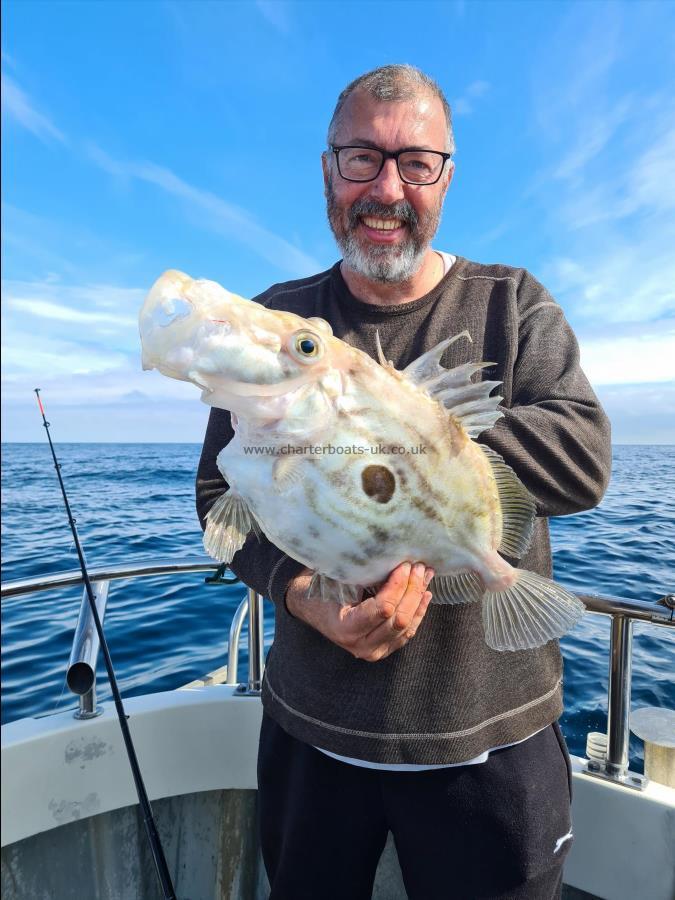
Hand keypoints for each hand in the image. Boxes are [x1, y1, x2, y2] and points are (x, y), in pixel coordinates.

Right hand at [285, 562, 433, 661]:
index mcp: (346, 628)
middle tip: (418, 567)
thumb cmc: (323, 589)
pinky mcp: (383, 649)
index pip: (383, 609)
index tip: (404, 565)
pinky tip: (425, 594)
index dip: (398, 586)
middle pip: (398, 619)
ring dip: (418, 599)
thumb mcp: (338, 580)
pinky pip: (407, 633)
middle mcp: (360, 646)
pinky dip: (418, 612)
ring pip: (407, 627)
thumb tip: (395, 557)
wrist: (313, 609)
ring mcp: (374, 651)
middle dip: (412, 590)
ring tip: (425, 576)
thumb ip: (364, 575)